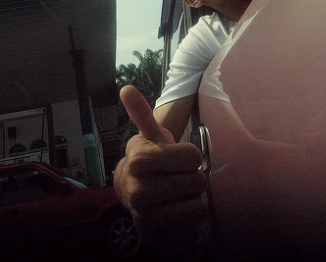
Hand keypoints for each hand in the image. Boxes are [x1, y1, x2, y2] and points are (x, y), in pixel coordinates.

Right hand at [113, 86, 208, 240]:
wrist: (129, 191)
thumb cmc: (149, 160)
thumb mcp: (148, 135)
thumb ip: (141, 112)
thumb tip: (126, 88)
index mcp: (140, 160)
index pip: (194, 156)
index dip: (191, 157)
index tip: (178, 158)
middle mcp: (140, 190)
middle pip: (199, 182)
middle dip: (193, 179)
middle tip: (179, 177)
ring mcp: (146, 215)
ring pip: (199, 208)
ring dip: (195, 201)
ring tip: (179, 194)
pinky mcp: (154, 236)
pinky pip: (193, 229)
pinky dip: (190, 222)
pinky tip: (177, 211)